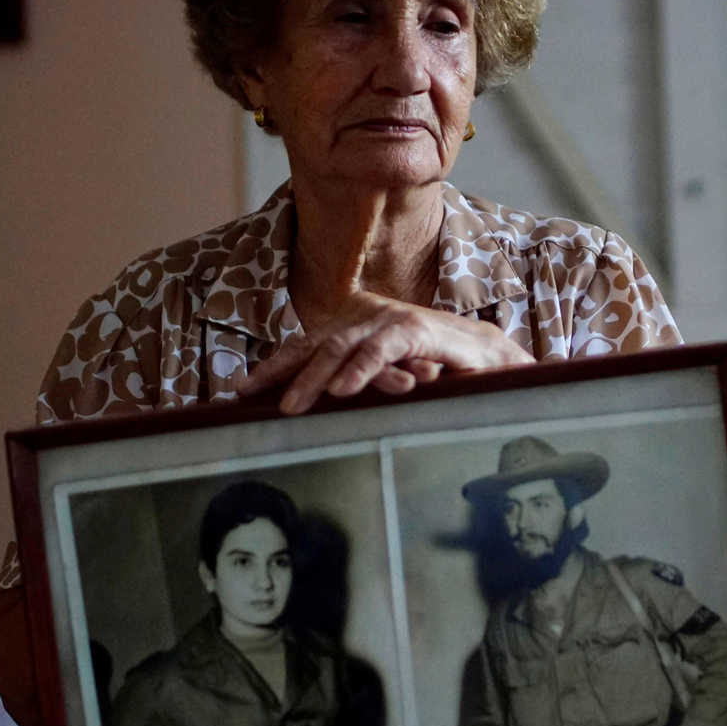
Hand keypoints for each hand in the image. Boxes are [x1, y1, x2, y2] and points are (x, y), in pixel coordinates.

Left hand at [238, 291, 531, 413]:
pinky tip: (344, 390)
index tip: (241, 391)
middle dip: (281, 373)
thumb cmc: (431, 369)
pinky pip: (381, 350)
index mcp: (354, 327)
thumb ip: (351, 381)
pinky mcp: (416, 330)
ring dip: (314, 380)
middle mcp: (366, 318)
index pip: (305, 345)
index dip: (273, 366)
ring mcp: (389, 321)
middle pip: (314, 345)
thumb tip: (308, 407)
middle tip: (253, 399)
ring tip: (291, 406)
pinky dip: (362, 370)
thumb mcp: (382, 376)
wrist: (485, 356)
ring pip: (341, 349)